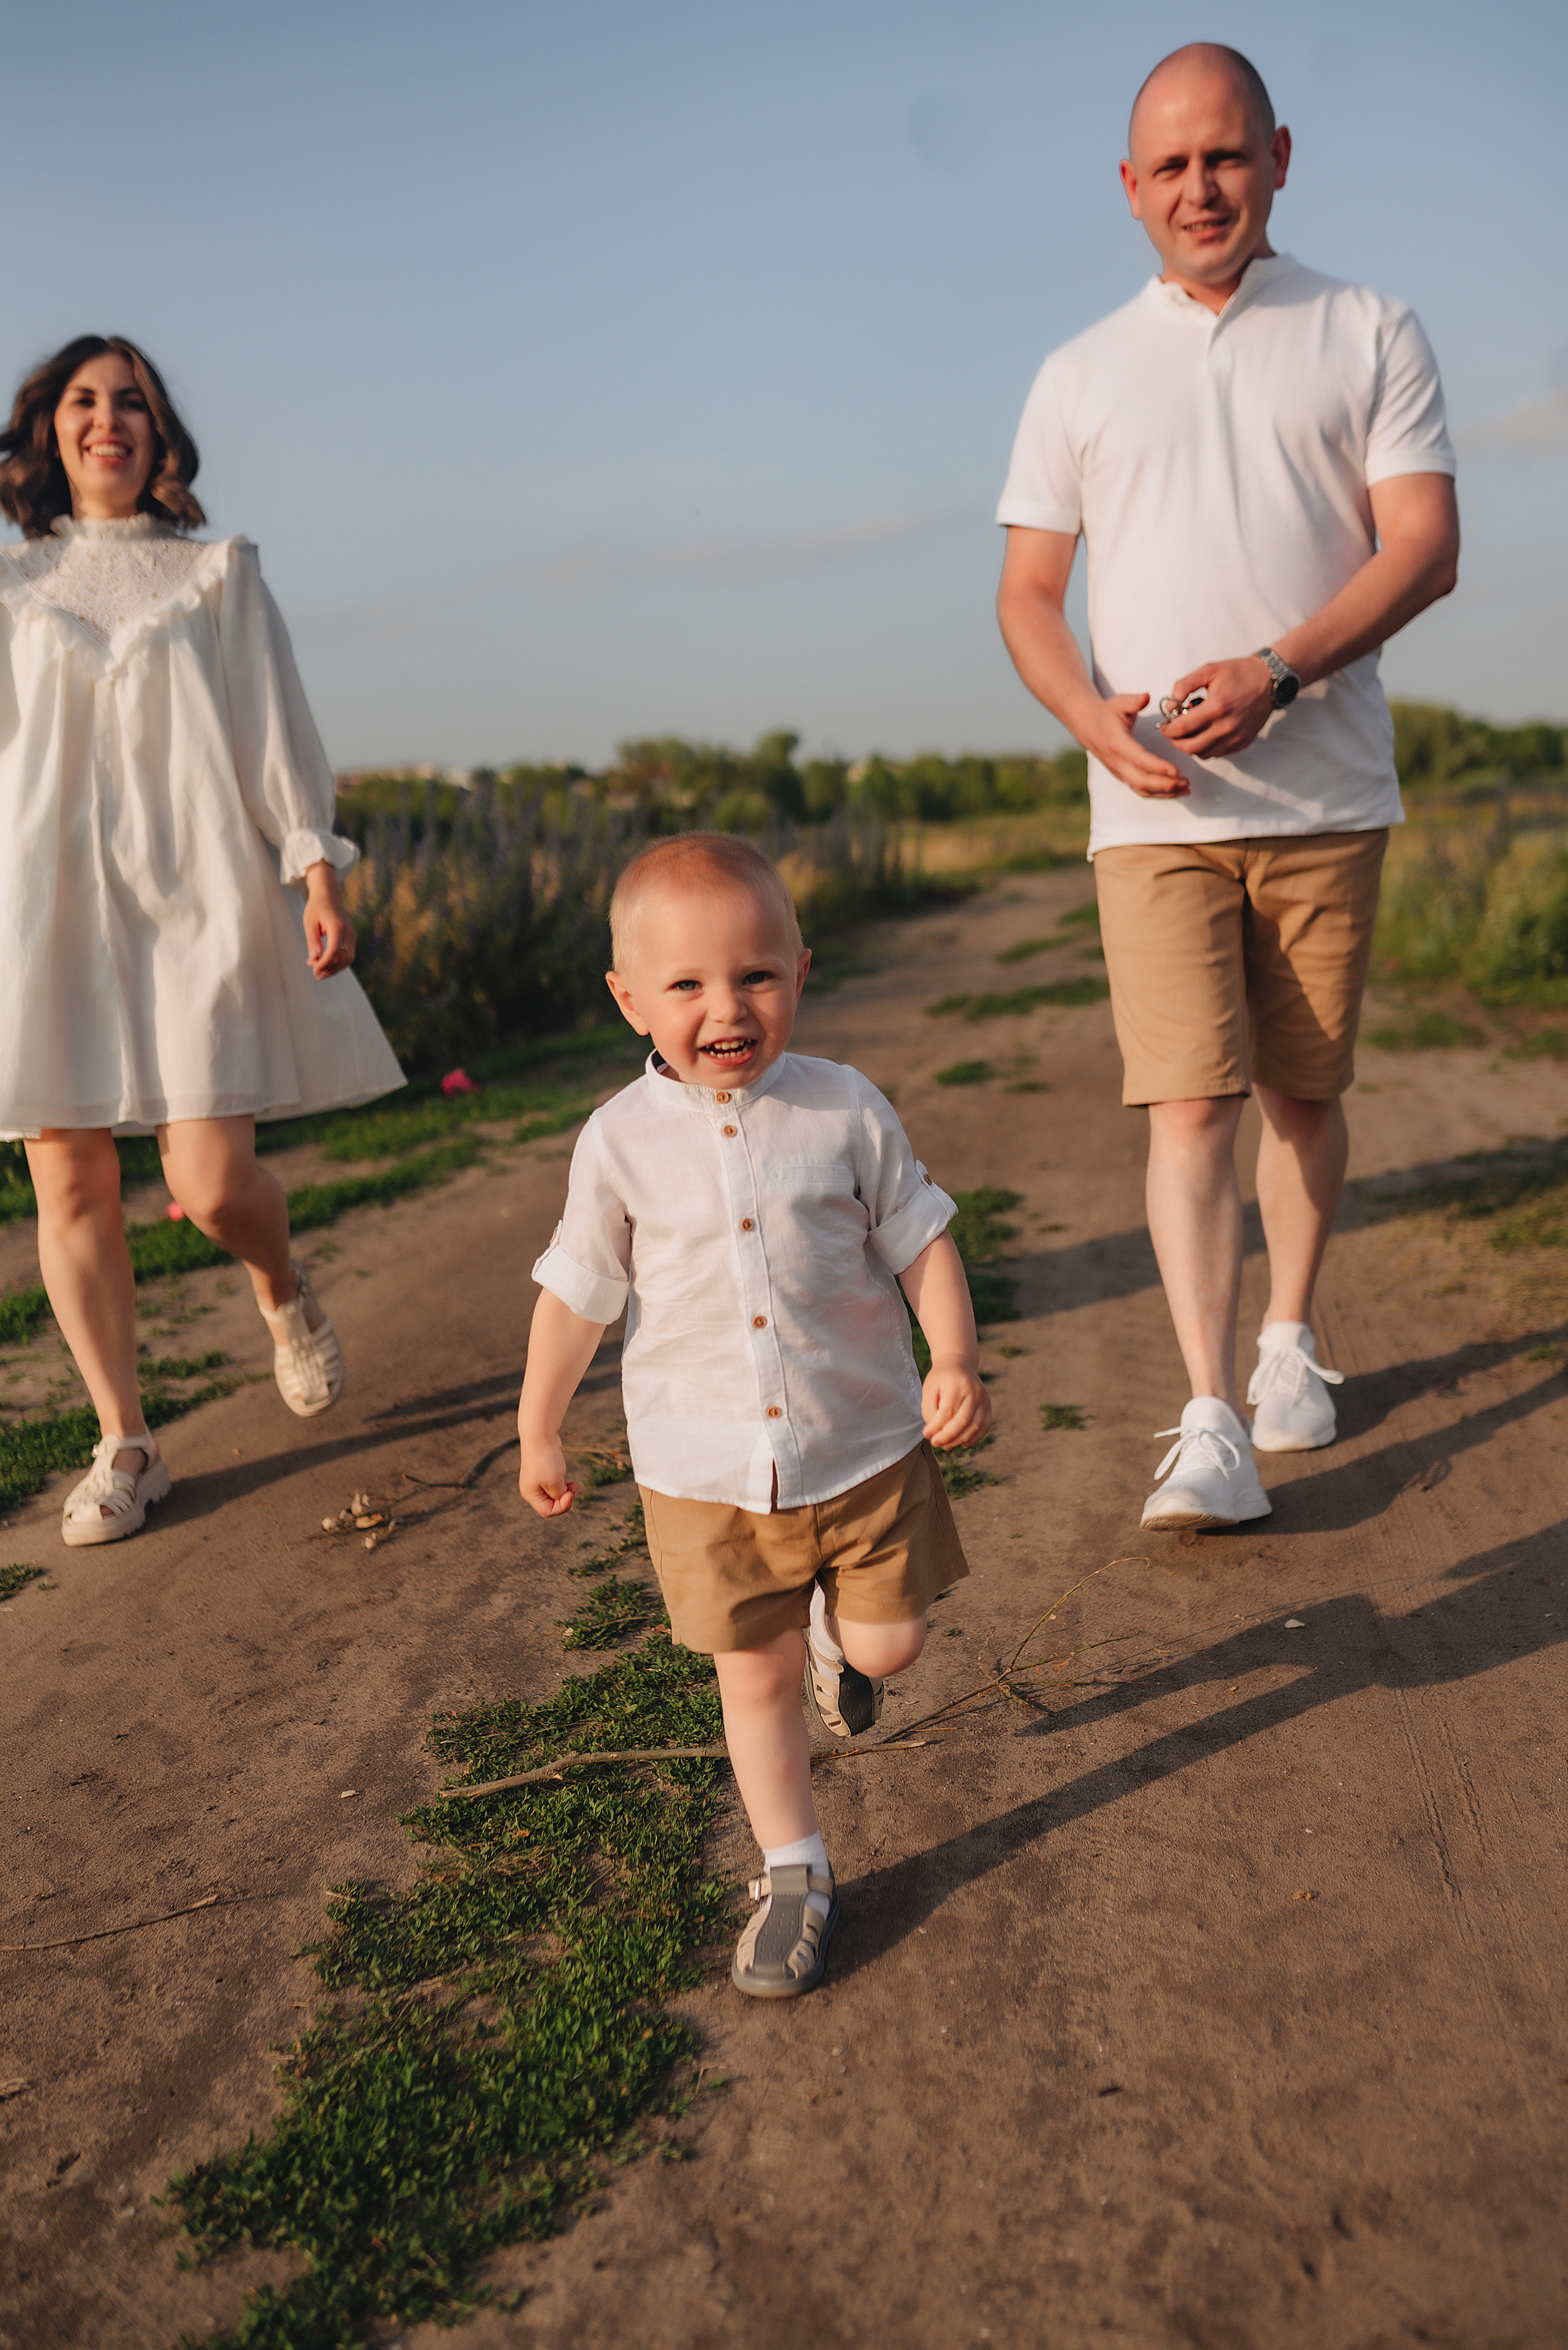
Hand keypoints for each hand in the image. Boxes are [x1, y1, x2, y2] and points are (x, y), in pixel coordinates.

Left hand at [303, 861, 355, 977]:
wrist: (329, 894)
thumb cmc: (317, 907)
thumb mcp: (310, 923)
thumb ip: (313, 941)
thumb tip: (314, 959)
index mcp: (337, 927)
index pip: (334, 951)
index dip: (325, 963)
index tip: (314, 970)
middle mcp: (348, 932)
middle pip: (343, 959)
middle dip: (329, 969)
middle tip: (315, 973)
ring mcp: (352, 936)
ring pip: (348, 960)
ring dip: (334, 969)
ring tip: (319, 970)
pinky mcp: (351, 938)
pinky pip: (348, 955)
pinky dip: (338, 963)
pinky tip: (325, 964)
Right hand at [518, 1431, 578, 1517]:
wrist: (540, 1435)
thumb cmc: (546, 1460)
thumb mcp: (555, 1482)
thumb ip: (559, 1496)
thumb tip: (561, 1497)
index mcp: (530, 1494)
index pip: (548, 1511)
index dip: (562, 1506)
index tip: (570, 1493)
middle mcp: (531, 1489)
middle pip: (551, 1504)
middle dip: (565, 1499)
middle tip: (574, 1488)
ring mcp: (537, 1480)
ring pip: (554, 1494)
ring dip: (566, 1491)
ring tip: (574, 1484)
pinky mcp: (543, 1471)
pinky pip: (555, 1485)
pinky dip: (563, 1484)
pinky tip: (569, 1480)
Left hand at [922, 1359, 992, 1450]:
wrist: (959, 1364)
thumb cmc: (941, 1378)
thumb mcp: (929, 1388)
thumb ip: (929, 1410)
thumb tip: (934, 1432)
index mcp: (957, 1385)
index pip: (947, 1411)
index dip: (936, 1427)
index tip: (926, 1434)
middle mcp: (974, 1391)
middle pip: (963, 1420)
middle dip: (948, 1436)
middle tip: (936, 1443)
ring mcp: (983, 1398)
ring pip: (976, 1425)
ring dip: (961, 1439)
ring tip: (947, 1445)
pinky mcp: (988, 1405)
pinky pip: (985, 1425)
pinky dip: (975, 1437)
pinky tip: (963, 1443)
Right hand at [1085, 692, 1189, 798]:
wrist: (1089, 727)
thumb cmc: (1108, 713)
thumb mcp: (1119, 702)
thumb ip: (1133, 701)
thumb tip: (1147, 697)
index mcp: (1117, 743)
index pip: (1139, 759)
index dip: (1158, 767)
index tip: (1176, 770)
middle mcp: (1117, 762)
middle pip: (1141, 781)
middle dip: (1165, 784)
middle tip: (1186, 782)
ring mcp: (1120, 772)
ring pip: (1142, 789)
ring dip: (1165, 792)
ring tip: (1186, 788)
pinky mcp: (1124, 776)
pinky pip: (1141, 790)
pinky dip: (1159, 794)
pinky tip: (1176, 791)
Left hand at [1159, 657, 1275, 759]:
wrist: (1270, 681)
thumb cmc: (1238, 673)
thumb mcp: (1208, 670)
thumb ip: (1184, 685)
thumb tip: (1170, 706)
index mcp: (1217, 707)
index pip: (1182, 729)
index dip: (1167, 730)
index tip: (1164, 726)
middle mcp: (1227, 726)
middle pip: (1190, 747)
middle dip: (1176, 741)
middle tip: (1174, 732)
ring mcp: (1236, 737)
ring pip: (1203, 754)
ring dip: (1191, 745)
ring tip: (1192, 731)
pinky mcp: (1243, 743)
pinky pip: (1217, 753)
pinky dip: (1207, 747)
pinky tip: (1207, 733)